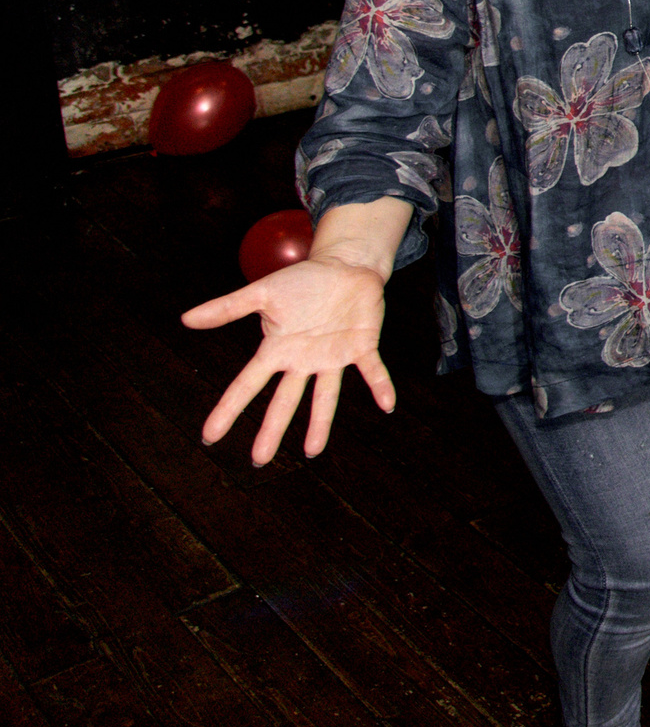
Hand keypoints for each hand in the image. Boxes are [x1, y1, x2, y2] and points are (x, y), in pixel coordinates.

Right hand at [184, 255, 395, 465]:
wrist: (344, 267)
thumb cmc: (303, 281)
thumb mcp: (262, 293)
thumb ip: (226, 308)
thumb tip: (185, 319)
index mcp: (278, 350)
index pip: (247, 385)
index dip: (229, 409)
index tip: (209, 436)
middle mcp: (303, 360)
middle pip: (285, 400)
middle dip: (272, 429)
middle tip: (260, 460)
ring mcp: (334, 356)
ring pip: (326, 396)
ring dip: (321, 422)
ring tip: (313, 452)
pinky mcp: (362, 346)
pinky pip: (372, 370)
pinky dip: (379, 385)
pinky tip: (387, 404)